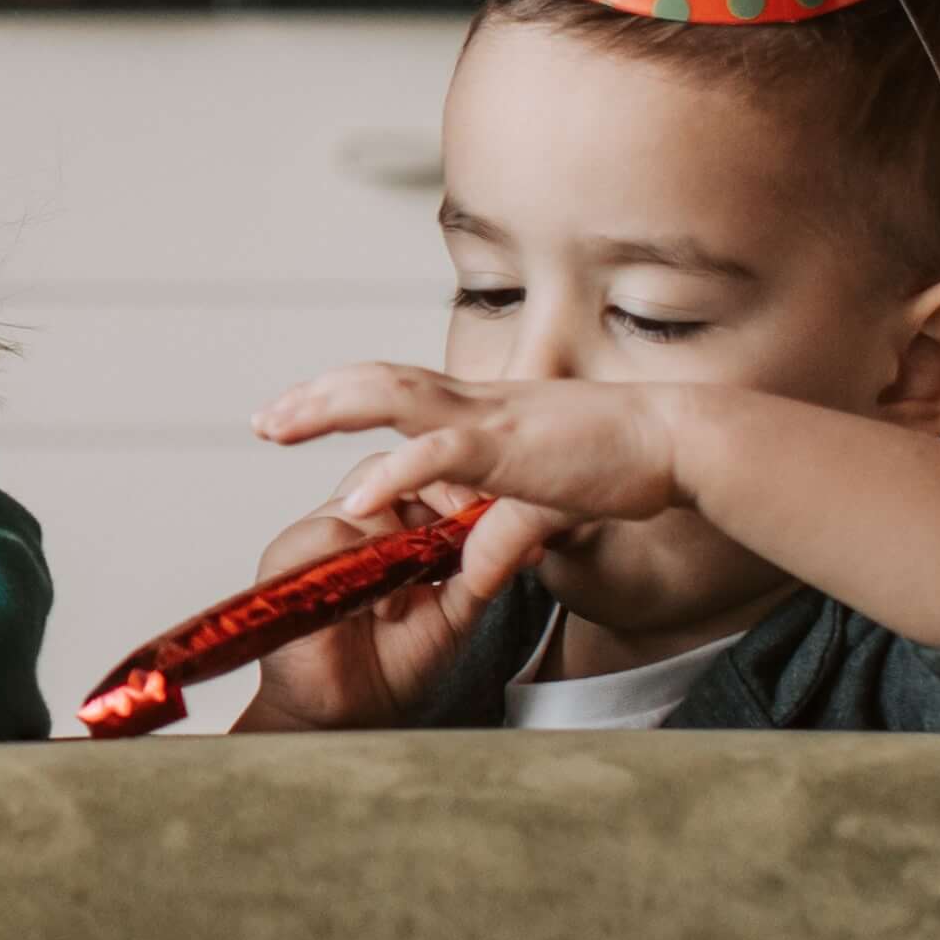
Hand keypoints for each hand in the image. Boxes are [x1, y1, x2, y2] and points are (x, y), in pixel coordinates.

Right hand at [229, 492, 512, 730]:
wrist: (348, 714)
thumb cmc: (394, 664)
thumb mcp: (454, 613)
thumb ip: (481, 571)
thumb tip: (527, 536)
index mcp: (395, 529)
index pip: (422, 476)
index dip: (458, 482)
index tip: (501, 505)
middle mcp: (357, 523)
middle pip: (389, 468)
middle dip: (435, 487)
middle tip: (468, 515)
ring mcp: (321, 534)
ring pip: (362, 498)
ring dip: (398, 539)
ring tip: (416, 588)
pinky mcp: (289, 553)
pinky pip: (329, 531)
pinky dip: (363, 564)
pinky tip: (384, 606)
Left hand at [262, 363, 689, 559]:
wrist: (675, 439)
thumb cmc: (621, 459)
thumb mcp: (549, 497)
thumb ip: (509, 522)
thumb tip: (485, 556)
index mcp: (481, 409)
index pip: (399, 390)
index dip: (345, 397)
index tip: (298, 413)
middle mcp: (476, 403)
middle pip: (377, 383)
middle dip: (314, 398)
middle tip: (264, 419)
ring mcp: (489, 420)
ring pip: (392, 399)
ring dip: (328, 410)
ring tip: (277, 427)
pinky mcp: (509, 450)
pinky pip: (439, 456)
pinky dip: (393, 474)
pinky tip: (356, 496)